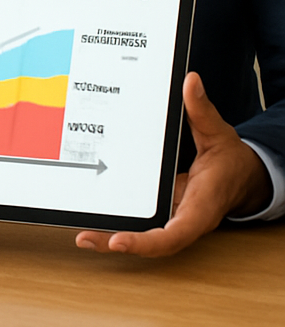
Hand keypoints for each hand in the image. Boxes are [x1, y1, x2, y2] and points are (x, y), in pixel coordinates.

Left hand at [75, 72, 273, 256]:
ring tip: (83, 236)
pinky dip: (119, 225)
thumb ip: (202, 111)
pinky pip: (141, 224)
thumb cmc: (229, 159)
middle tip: (86, 238)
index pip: (177, 231)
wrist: (242, 176)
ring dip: (113, 239)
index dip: (148, 241)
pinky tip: (93, 224)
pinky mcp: (162, 211)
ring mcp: (173, 217)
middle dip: (120, 243)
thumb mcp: (218, 133)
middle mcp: (185, 217)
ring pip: (144, 237)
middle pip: (153, 242)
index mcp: (202, 203)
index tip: (121, 239)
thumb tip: (190, 83)